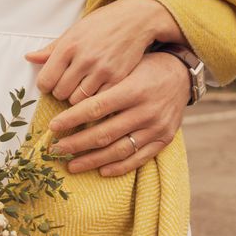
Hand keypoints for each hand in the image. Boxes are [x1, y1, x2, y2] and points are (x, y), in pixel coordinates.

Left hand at [24, 0, 186, 105]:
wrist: (135, 18)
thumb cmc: (101, 24)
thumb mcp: (74, 31)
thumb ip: (52, 49)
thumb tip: (29, 58)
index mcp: (69, 46)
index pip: (46, 80)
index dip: (45, 86)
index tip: (51, 84)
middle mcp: (84, 58)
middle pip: (61, 92)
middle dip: (61, 92)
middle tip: (68, 86)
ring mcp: (101, 70)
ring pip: (78, 100)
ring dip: (77, 98)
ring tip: (82, 88)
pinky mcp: (117, 78)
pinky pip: (98, 100)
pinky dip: (94, 100)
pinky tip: (96, 91)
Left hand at [47, 52, 190, 176]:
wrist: (182, 74)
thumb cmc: (146, 66)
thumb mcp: (124, 65)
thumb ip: (97, 78)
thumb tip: (60, 85)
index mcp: (133, 89)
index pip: (96, 108)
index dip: (72, 119)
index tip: (53, 126)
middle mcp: (146, 111)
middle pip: (105, 133)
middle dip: (76, 144)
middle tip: (56, 149)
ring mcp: (157, 128)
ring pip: (119, 150)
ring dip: (92, 160)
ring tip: (72, 165)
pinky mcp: (164, 139)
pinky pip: (139, 159)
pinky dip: (119, 167)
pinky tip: (101, 170)